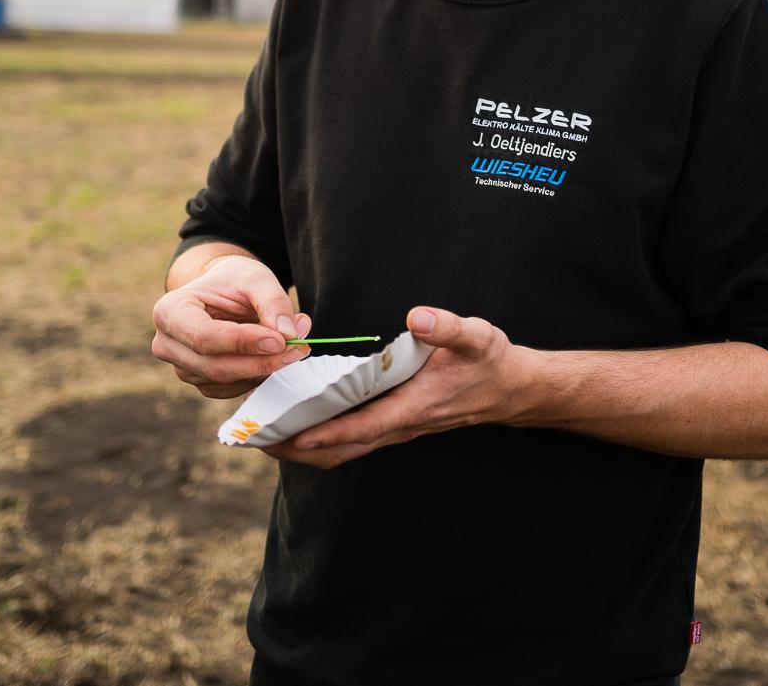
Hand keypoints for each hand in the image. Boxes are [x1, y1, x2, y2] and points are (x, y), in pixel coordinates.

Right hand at [152, 256, 310, 398]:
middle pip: (214, 366)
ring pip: (224, 381)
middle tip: (298, 349)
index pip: (204, 337)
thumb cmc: (234, 281)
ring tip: (292, 348)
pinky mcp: (199, 381)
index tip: (280, 340)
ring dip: (262, 370)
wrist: (223, 291)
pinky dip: (255, 378)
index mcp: (170, 311)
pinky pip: (229, 390)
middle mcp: (167, 344)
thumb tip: (288, 334)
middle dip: (259, 361)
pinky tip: (273, 359)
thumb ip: (273, 302)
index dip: (242, 343)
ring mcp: (181, 367)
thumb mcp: (256, 278)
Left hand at [263, 306, 534, 469]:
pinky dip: (323, 440)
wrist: (512, 389)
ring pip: (346, 450)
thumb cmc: (491, 361)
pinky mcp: (396, 424)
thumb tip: (418, 317)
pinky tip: (300, 427)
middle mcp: (402, 425)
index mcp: (415, 406)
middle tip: (256, 440)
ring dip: (305, 448)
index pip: (364, 426)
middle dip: (299, 447)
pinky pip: (354, 440)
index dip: (327, 433)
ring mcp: (398, 429)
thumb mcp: (477, 337)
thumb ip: (448, 328)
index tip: (293, 436)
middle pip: (344, 448)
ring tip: (265, 438)